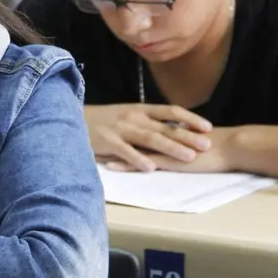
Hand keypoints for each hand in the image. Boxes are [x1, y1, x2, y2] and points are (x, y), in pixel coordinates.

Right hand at [85, 104, 213, 171]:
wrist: (70, 117)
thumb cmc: (101, 120)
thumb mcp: (126, 115)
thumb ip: (146, 122)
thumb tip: (171, 129)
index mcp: (140, 109)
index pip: (170, 111)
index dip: (189, 118)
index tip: (207, 127)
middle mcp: (133, 117)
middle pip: (165, 127)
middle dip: (188, 136)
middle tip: (207, 145)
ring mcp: (120, 129)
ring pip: (150, 139)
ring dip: (171, 148)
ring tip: (188, 157)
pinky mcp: (107, 141)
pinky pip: (125, 151)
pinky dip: (138, 159)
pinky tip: (151, 168)